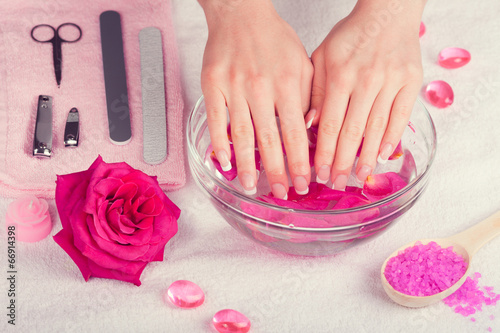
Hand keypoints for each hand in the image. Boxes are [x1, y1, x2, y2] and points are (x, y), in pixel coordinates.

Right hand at [199, 0, 312, 197]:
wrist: (240, 14)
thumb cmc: (274, 39)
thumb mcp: (304, 63)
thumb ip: (310, 97)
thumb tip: (312, 132)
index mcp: (288, 83)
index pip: (296, 132)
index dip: (300, 162)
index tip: (304, 183)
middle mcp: (261, 87)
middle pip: (270, 140)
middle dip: (278, 172)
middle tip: (283, 194)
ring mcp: (234, 87)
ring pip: (241, 135)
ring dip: (248, 165)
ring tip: (253, 187)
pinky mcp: (212, 85)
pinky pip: (215, 120)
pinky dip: (219, 144)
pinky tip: (224, 163)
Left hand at [308, 0, 424, 189]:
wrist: (387, 13)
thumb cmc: (350, 36)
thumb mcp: (322, 57)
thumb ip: (315, 91)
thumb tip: (309, 125)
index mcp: (340, 75)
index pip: (331, 124)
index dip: (325, 152)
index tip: (320, 173)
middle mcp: (366, 80)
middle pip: (353, 131)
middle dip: (343, 162)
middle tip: (337, 184)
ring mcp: (391, 81)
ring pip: (377, 128)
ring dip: (367, 157)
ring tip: (360, 178)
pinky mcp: (411, 82)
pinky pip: (401, 116)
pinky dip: (392, 138)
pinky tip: (383, 155)